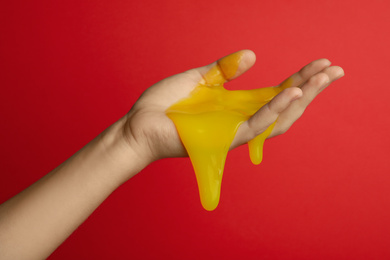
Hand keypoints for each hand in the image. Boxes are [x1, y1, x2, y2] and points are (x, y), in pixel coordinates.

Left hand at [122, 50, 343, 163]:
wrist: (139, 124)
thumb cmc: (165, 105)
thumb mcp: (197, 78)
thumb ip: (224, 70)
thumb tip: (252, 55)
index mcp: (235, 106)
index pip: (275, 93)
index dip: (299, 78)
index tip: (320, 64)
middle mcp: (239, 120)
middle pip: (284, 107)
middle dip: (311, 88)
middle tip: (336, 70)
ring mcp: (233, 132)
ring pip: (277, 119)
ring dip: (302, 99)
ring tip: (324, 79)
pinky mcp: (223, 139)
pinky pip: (256, 126)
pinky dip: (276, 110)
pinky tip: (294, 93)